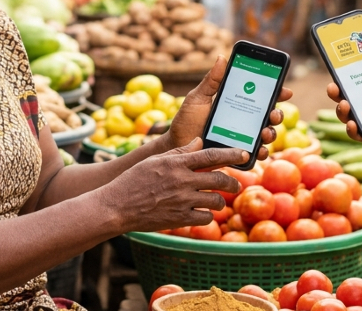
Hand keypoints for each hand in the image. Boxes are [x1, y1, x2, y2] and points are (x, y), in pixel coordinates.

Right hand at [99, 139, 247, 232]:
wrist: (117, 207)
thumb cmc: (133, 180)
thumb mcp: (154, 160)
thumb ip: (179, 151)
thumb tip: (199, 142)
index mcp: (176, 163)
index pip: (211, 155)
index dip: (231, 154)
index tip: (244, 154)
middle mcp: (182, 181)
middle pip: (219, 179)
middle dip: (232, 182)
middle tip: (235, 184)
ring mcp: (182, 201)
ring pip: (216, 200)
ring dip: (220, 200)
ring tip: (217, 200)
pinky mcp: (179, 219)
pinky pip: (205, 218)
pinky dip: (206, 215)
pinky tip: (202, 213)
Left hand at [166, 56, 291, 161]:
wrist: (177, 145)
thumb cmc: (187, 120)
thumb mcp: (198, 98)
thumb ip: (212, 81)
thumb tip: (222, 57)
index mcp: (237, 103)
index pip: (261, 96)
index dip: (276, 92)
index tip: (285, 90)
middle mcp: (244, 120)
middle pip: (269, 116)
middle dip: (277, 114)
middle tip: (273, 113)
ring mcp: (244, 138)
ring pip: (267, 135)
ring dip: (272, 133)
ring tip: (265, 132)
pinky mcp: (239, 154)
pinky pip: (256, 154)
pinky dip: (262, 152)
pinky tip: (259, 149)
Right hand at [326, 34, 361, 145]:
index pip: (351, 81)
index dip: (339, 76)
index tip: (333, 68)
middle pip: (343, 98)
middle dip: (334, 93)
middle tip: (333, 87)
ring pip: (347, 117)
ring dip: (340, 111)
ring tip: (345, 105)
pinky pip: (360, 135)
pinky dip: (352, 131)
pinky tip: (352, 124)